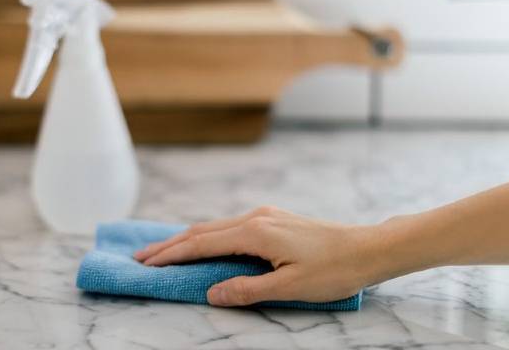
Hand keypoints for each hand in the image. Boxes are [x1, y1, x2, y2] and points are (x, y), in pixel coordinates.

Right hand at [133, 206, 381, 306]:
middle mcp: (255, 218)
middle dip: (169, 244)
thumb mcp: (289, 288)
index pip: (201, 244)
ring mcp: (264, 216)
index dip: (171, 255)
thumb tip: (210, 293)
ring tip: (162, 250)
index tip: (146, 264)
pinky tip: (201, 242)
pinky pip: (228, 226)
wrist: (367, 248)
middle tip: (141, 256)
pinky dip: (206, 236)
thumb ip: (246, 289)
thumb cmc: (333, 271)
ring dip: (186, 239)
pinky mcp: (273, 219)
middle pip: (201, 230)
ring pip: (214, 226)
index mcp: (255, 233)